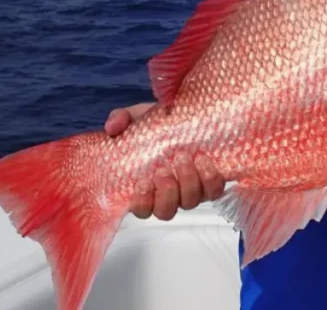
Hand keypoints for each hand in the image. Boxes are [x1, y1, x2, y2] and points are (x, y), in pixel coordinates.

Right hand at [105, 102, 225, 220]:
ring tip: (185, 158)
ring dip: (187, 183)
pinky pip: (214, 191)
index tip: (143, 182)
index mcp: (145, 185)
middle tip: (164, 169)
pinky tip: (205, 160)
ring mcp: (191, 190)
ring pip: (189, 203)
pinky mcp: (211, 183)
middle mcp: (168, 193)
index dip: (142, 203)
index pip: (141, 210)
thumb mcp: (136, 116)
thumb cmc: (157, 123)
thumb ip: (121, 119)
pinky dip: (210, 179)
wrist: (187, 116)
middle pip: (166, 211)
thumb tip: (112, 127)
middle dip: (166, 193)